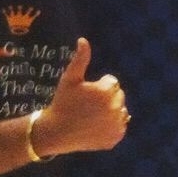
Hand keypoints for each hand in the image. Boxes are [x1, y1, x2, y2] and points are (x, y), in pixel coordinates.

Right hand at [32, 38, 128, 156]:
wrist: (57, 132)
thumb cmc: (62, 102)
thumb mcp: (69, 79)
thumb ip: (80, 59)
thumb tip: (83, 40)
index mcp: (106, 91)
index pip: (112, 82)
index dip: (98, 87)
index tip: (85, 95)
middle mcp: (116, 107)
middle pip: (118, 96)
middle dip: (106, 98)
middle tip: (87, 106)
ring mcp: (117, 124)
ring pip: (121, 110)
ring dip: (110, 111)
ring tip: (91, 116)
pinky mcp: (117, 137)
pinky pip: (120, 126)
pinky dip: (111, 126)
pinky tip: (95, 127)